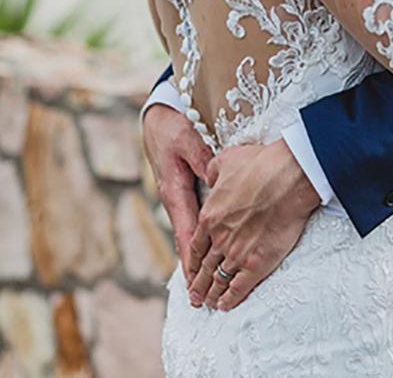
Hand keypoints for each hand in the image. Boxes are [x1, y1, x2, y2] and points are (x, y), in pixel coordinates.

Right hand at [142, 103, 212, 279]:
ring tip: (205, 285)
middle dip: (195, 268)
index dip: (192, 259)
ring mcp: (178, 195)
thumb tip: (213, 179)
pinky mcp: (184, 189)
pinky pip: (194, 217)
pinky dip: (199, 237)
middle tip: (202, 298)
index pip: (186, 232)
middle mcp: (174, 198)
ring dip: (197, 256)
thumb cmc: (173, 126)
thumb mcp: (187, 139)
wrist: (159, 115)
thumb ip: (201, 159)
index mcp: (174, 191)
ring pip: (191, 231)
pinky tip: (208, 249)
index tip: (197, 282)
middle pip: (188, 239)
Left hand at [187, 138, 320, 311]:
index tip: (191, 272)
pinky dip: (231, 299)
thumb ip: (211, 171)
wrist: (288, 177)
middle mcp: (219, 239)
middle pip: (205, 267)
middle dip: (198, 284)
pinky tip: (225, 305)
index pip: (195, 246)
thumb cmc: (260, 164)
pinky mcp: (257, 263)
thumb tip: (208, 178)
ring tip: (208, 304)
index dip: (192, 262)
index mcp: (209, 216)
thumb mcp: (225, 160)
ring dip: (211, 294)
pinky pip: (239, 287)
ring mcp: (237, 253)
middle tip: (195, 297)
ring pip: (219, 280)